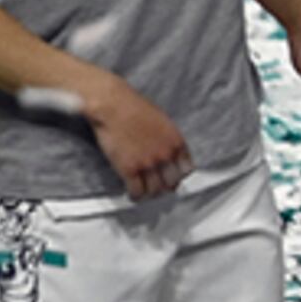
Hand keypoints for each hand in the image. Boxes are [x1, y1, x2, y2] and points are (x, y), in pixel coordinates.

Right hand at [84, 74, 192, 198]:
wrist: (113, 105)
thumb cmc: (134, 107)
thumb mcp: (163, 121)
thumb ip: (168, 139)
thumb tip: (169, 152)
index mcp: (176, 142)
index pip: (187, 170)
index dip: (179, 175)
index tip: (172, 177)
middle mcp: (166, 155)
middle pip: (172, 182)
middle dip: (166, 186)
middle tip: (159, 188)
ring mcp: (148, 164)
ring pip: (155, 190)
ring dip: (151, 194)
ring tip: (145, 192)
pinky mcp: (129, 169)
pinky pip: (137, 191)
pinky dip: (136, 196)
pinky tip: (133, 194)